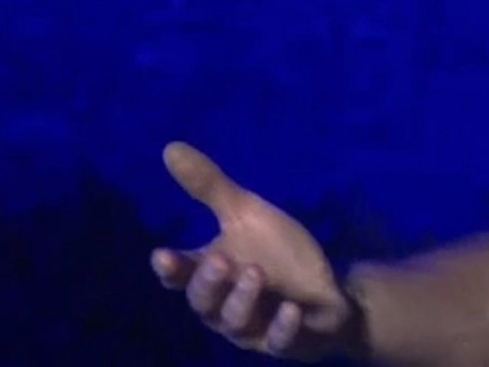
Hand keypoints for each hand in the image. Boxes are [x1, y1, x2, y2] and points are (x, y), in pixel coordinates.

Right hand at [150, 142, 360, 359]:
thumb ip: (210, 188)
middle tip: (221, 260)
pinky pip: (280, 341)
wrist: (326, 288)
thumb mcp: (247, 215)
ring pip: (237, 322)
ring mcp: (255, 327)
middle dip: (209, 283)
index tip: (163, 255)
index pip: (181, 275)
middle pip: (204, 302)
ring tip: (255, 273)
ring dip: (243, 299)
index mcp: (211, 274)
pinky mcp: (288, 340)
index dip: (171, 268)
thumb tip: (171, 147)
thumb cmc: (278, 254)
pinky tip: (290, 309)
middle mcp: (225, 306)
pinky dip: (283, 328)